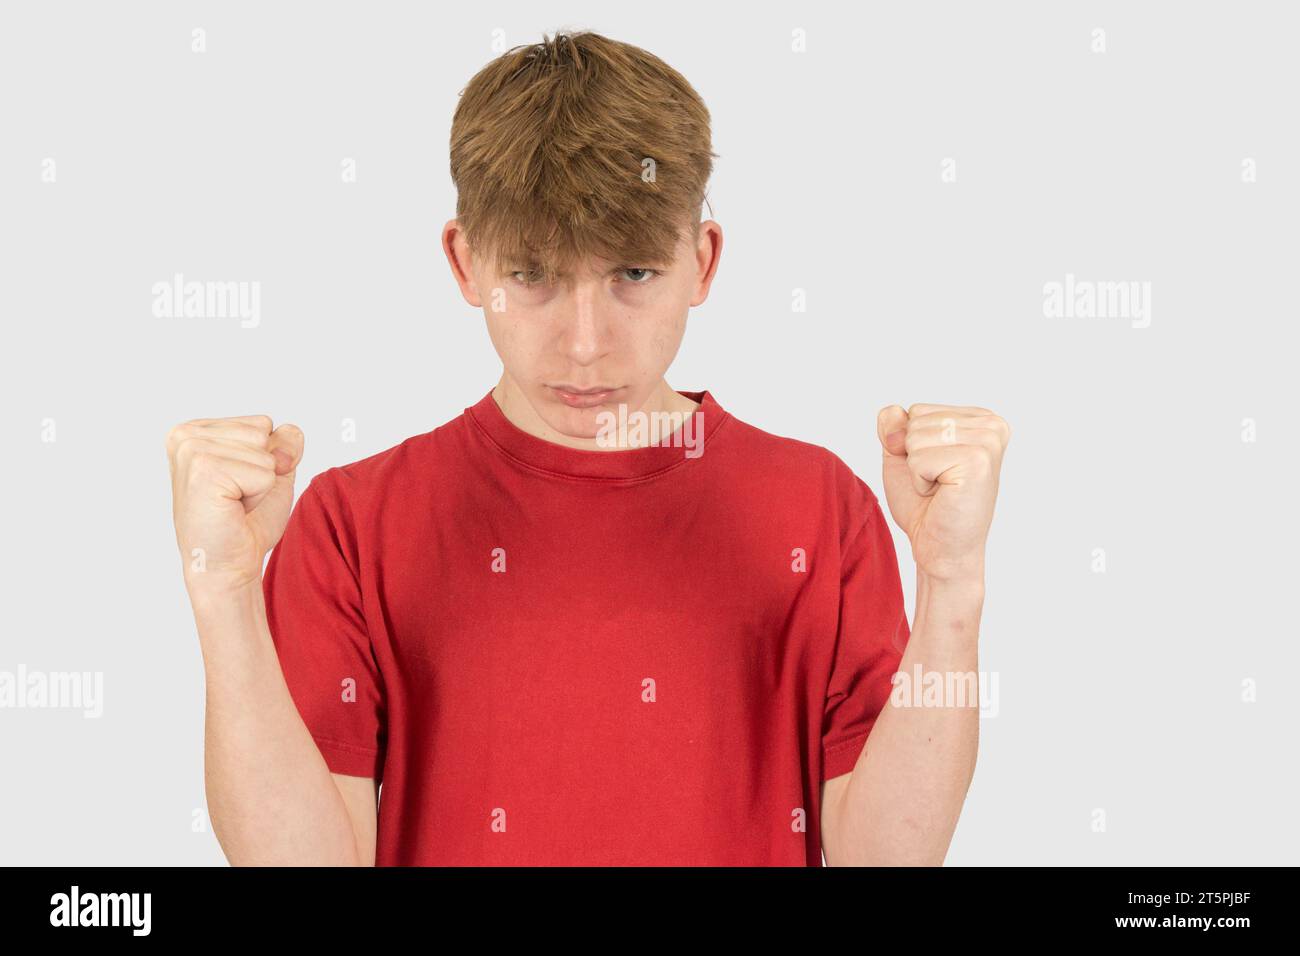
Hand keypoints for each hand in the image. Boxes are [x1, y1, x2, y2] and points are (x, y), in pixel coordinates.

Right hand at [166, 415, 304, 595]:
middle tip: (236, 498)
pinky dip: (258, 496)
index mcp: (195, 429)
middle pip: (264, 432)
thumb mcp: (274, 471)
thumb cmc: (246, 521)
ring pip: (265, 453)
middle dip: (262, 470)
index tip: (238, 485)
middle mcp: (185, 434)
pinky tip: (231, 510)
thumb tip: (287, 437)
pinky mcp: (203, 470)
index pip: (262, 423)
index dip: (264, 459)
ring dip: (259, 484)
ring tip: (233, 504)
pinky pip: (264, 473)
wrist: (228, 565)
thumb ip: (285, 442)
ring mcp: (191, 451)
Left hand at [876, 403, 1009, 583]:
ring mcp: (988, 441)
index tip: (935, 469)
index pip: (917, 409)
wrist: (940, 548)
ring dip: (917, 470)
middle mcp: (991, 425)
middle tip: (937, 483)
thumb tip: (893, 412)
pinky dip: (921, 481)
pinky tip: (943, 494)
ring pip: (915, 437)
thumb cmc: (925, 505)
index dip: (910, 444)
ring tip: (941, 488)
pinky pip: (919, 458)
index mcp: (979, 418)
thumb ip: (893, 427)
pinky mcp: (978, 461)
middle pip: (916, 420)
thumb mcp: (901, 456)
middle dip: (914, 456)